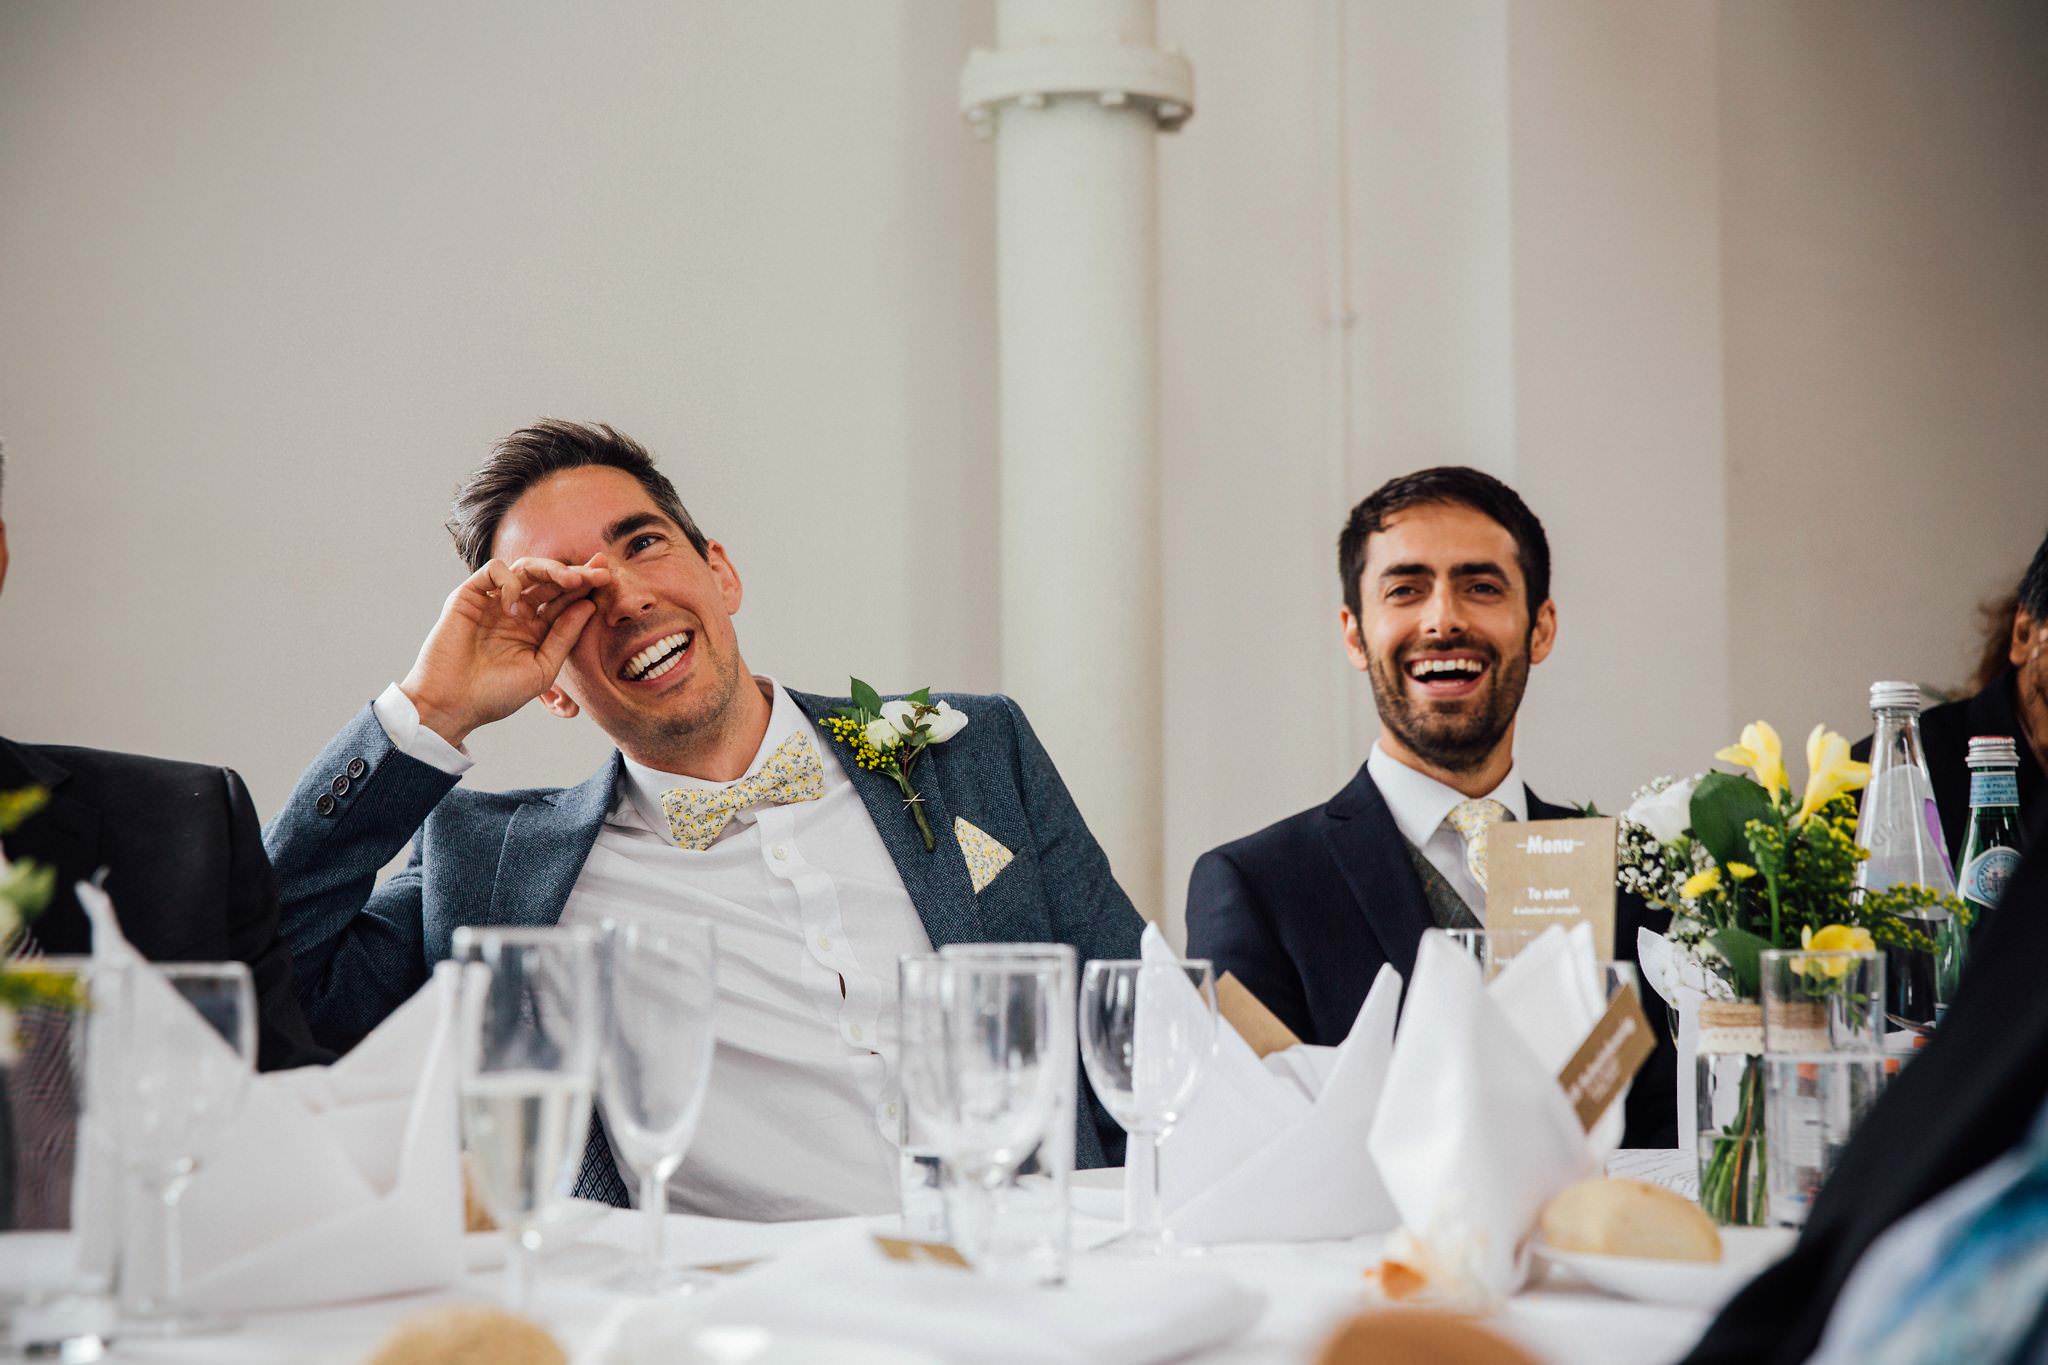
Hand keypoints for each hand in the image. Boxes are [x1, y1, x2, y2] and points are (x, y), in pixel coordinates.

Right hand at [399, 555, 612, 745]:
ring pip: (526, 568)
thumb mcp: (542, 668)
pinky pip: (494, 571)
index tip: (609, 579)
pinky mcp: (469, 596)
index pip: (565, 599)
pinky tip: (516, 606)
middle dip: (576, 573)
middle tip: (599, 572)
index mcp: (536, 629)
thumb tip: (590, 605)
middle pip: (550, 580)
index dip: (586, 587)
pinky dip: (510, 581)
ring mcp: (493, 601)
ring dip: (552, 569)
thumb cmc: (495, 695)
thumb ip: (564, 636)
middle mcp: (517, 611)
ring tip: (572, 580)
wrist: (452, 705)